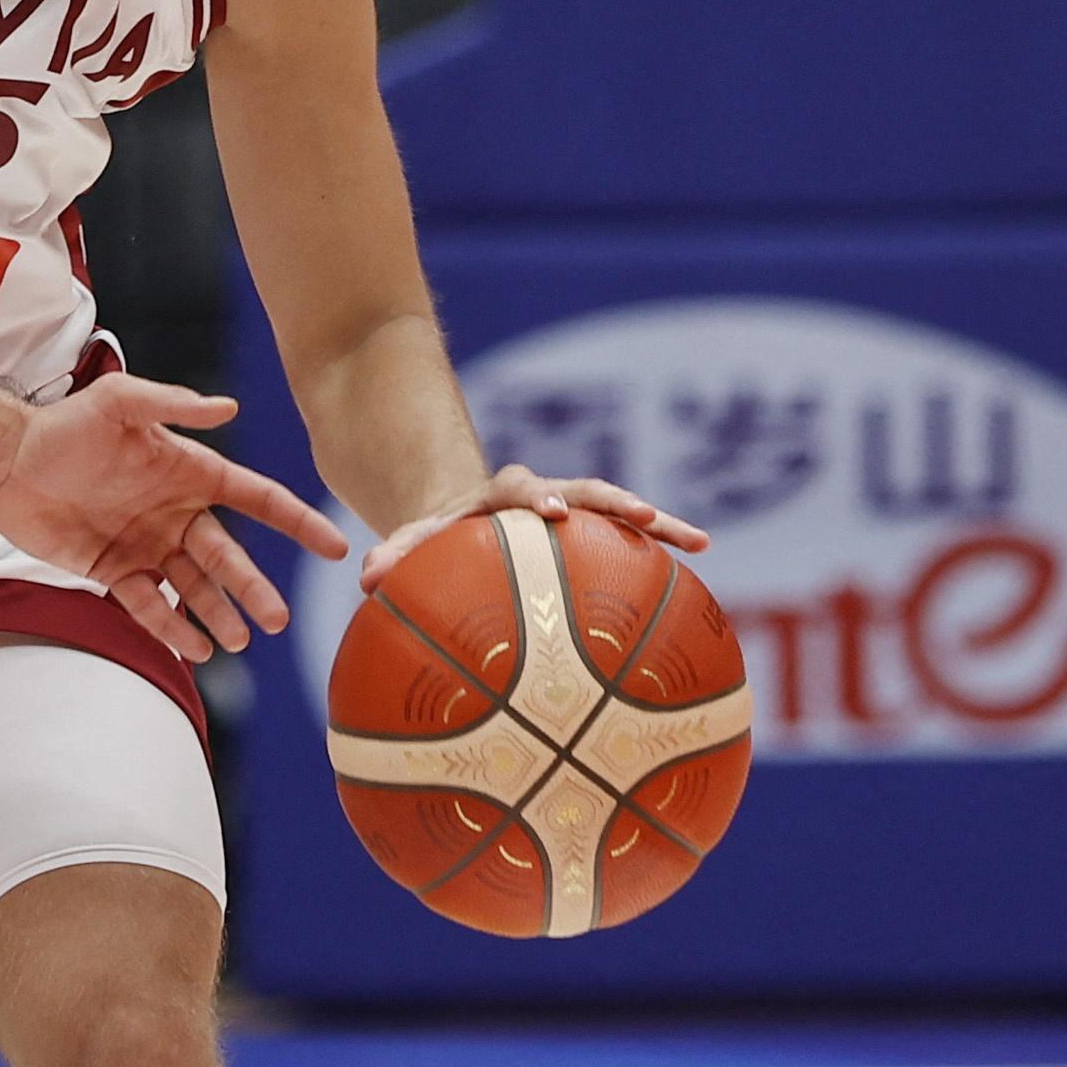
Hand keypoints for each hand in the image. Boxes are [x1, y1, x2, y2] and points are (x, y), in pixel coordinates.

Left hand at [0, 376, 349, 663]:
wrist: (4, 462)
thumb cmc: (63, 426)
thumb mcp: (118, 402)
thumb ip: (173, 405)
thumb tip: (230, 407)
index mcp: (190, 472)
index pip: (257, 499)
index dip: (297, 521)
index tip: (334, 547)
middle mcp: (175, 513)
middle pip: (226, 557)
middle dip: (252, 588)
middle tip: (276, 620)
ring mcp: (146, 546)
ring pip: (192, 588)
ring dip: (216, 615)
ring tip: (237, 642)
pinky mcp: (111, 571)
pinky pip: (147, 606)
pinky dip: (170, 628)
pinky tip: (193, 650)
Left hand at [356, 463, 707, 591]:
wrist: (464, 520)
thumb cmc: (438, 539)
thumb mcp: (415, 541)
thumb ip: (394, 554)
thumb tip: (366, 578)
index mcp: (501, 495)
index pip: (520, 488)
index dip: (537, 497)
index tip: (550, 512)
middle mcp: (545, 495)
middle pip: (586, 490)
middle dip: (614, 502)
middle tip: (644, 519)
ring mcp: (576, 511)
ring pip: (622, 512)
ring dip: (659, 523)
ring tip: (699, 541)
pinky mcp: (596, 531)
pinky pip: (634, 540)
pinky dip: (664, 547)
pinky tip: (700, 561)